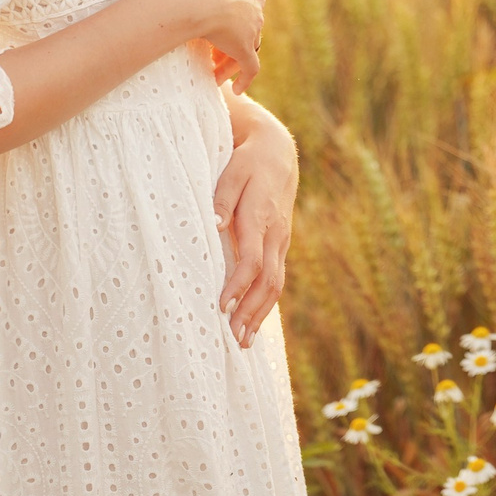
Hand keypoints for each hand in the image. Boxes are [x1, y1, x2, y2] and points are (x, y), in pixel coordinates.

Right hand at [183, 0, 264, 92]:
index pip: (241, 4)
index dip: (228, 19)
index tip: (213, 29)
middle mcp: (252, 3)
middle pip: (246, 27)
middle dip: (230, 41)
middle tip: (212, 55)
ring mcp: (251, 26)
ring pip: (246, 48)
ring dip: (230, 61)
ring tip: (214, 74)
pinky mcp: (245, 47)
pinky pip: (250, 67)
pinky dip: (245, 78)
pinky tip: (237, 90)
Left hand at [212, 100, 296, 347]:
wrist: (278, 153)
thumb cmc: (247, 162)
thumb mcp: (231, 172)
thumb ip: (221, 199)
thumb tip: (214, 225)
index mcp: (261, 218)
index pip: (252, 260)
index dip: (238, 285)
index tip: (222, 306)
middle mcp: (276, 234)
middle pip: (268, 282)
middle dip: (251, 313)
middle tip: (233, 340)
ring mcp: (282, 241)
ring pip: (276, 285)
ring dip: (261, 315)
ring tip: (244, 342)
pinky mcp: (281, 245)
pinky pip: (277, 279)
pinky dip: (266, 304)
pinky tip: (254, 322)